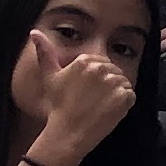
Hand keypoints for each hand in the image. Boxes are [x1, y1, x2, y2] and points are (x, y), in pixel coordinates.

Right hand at [32, 37, 137, 165]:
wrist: (67, 133)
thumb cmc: (58, 106)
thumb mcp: (50, 77)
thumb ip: (45, 52)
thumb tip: (34, 32)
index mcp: (85, 60)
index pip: (102, 63)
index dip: (97, 78)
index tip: (88, 91)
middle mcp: (100, 68)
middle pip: (114, 71)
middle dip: (107, 85)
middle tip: (94, 101)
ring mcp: (113, 82)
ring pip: (123, 83)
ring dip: (116, 94)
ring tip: (100, 106)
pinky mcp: (123, 97)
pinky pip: (131, 96)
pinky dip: (124, 104)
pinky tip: (109, 111)